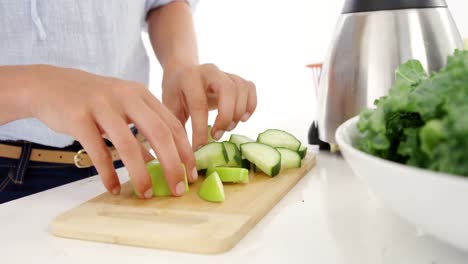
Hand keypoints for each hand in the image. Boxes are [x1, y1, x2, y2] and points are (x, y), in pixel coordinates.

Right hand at [25, 65, 197, 197]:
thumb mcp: (123, 107)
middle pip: (158, 133)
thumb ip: (142, 129)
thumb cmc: (93, 100)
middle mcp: (126, 96)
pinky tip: (114, 188)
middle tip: (178, 189)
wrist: (49, 84)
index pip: (173, 124)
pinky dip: (108, 173)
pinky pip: (98, 151)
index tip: (191, 173)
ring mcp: (102, 106)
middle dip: (172, 165)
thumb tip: (160, 162)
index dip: (185, 151)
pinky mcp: (79, 118)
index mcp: (141, 94)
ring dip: (141, 174)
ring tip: (146, 194)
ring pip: (128, 144)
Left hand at [162, 63, 256, 149]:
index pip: (199, 104)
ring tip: (227, 128)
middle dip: (225, 117)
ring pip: (242, 89)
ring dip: (238, 113)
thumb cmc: (175, 94)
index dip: (200, 129)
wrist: (182, 71)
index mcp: (189, 77)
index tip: (199, 148)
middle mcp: (210, 70)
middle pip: (228, 90)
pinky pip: (250, 88)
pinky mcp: (236, 78)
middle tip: (216, 136)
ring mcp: (225, 72)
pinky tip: (242, 118)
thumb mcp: (170, 108)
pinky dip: (250, 105)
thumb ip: (177, 127)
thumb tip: (185, 157)